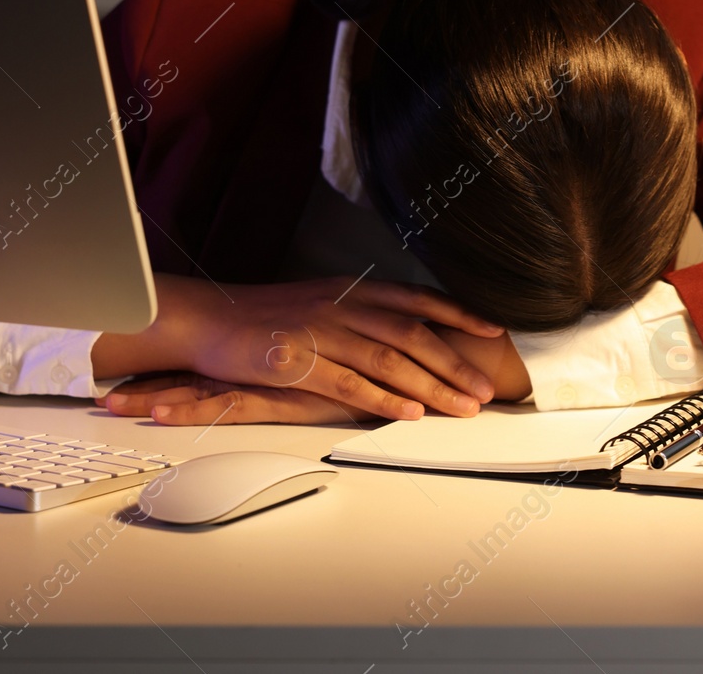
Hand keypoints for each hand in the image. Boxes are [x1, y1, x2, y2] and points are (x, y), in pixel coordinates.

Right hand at [106, 323, 533, 425]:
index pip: (417, 298)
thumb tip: (405, 328)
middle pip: (413, 333)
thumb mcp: (322, 300)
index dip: (458, 312)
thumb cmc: (267, 315)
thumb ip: (362, 312)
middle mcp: (343, 305)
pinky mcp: (297, 361)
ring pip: (390, 360)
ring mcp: (321, 332)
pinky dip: (385, 399)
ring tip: (463, 406)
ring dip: (433, 385)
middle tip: (487, 387)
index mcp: (353, 288)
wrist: (209, 318)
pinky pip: (350, 384)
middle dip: (456, 362)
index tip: (493, 328)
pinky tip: (410, 413)